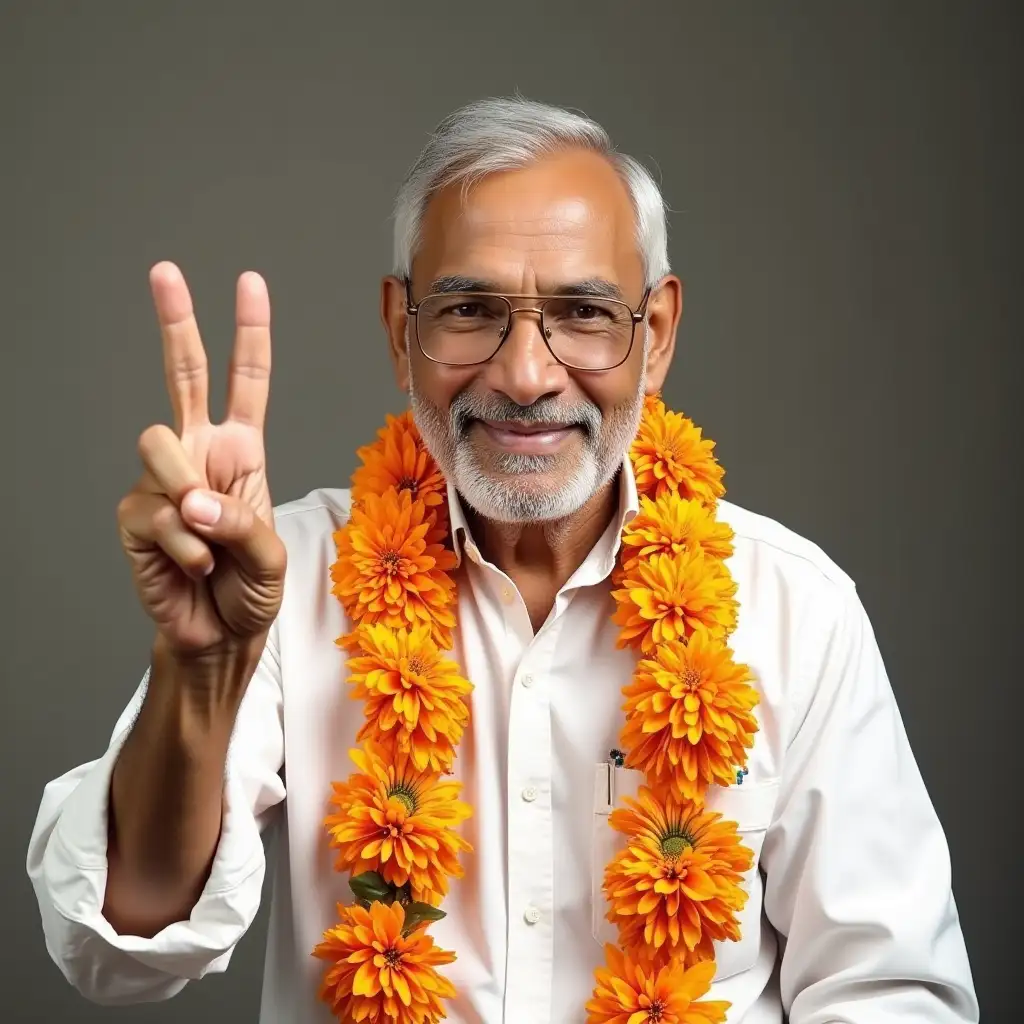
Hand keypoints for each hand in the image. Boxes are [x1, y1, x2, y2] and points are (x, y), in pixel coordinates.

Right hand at [117, 262, 285, 656]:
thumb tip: (190, 500)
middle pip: (182, 375)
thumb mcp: (270, 555)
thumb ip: (240, 523)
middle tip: (165, 272)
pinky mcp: (134, 516)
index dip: (248, 334)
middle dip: (176, 321)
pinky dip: (183, 547)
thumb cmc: (250, 588)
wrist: (220, 634)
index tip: (249, 283)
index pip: (245, 383)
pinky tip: (195, 568)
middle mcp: (199, 454)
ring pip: (159, 447)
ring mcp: (162, 482)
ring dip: (189, 496)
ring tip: (209, 541)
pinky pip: (154, 513)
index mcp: (241, 451)